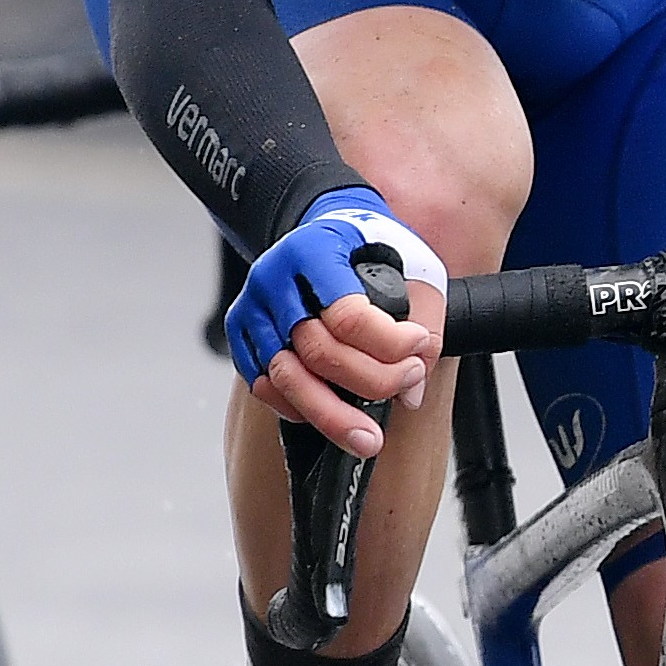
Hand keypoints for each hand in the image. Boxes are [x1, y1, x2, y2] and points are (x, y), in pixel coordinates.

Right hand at [231, 197, 442, 456]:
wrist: (326, 225)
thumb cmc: (370, 246)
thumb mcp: (412, 265)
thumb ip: (424, 321)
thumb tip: (412, 392)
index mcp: (316, 250)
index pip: (347, 315)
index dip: (388, 345)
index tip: (417, 353)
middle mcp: (274, 277)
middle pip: (317, 351)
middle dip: (368, 382)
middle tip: (405, 389)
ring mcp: (252, 306)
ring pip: (286, 377)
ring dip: (332, 415)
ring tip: (369, 440)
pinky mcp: (241, 332)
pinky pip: (264, 385)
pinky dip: (297, 408)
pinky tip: (332, 417)